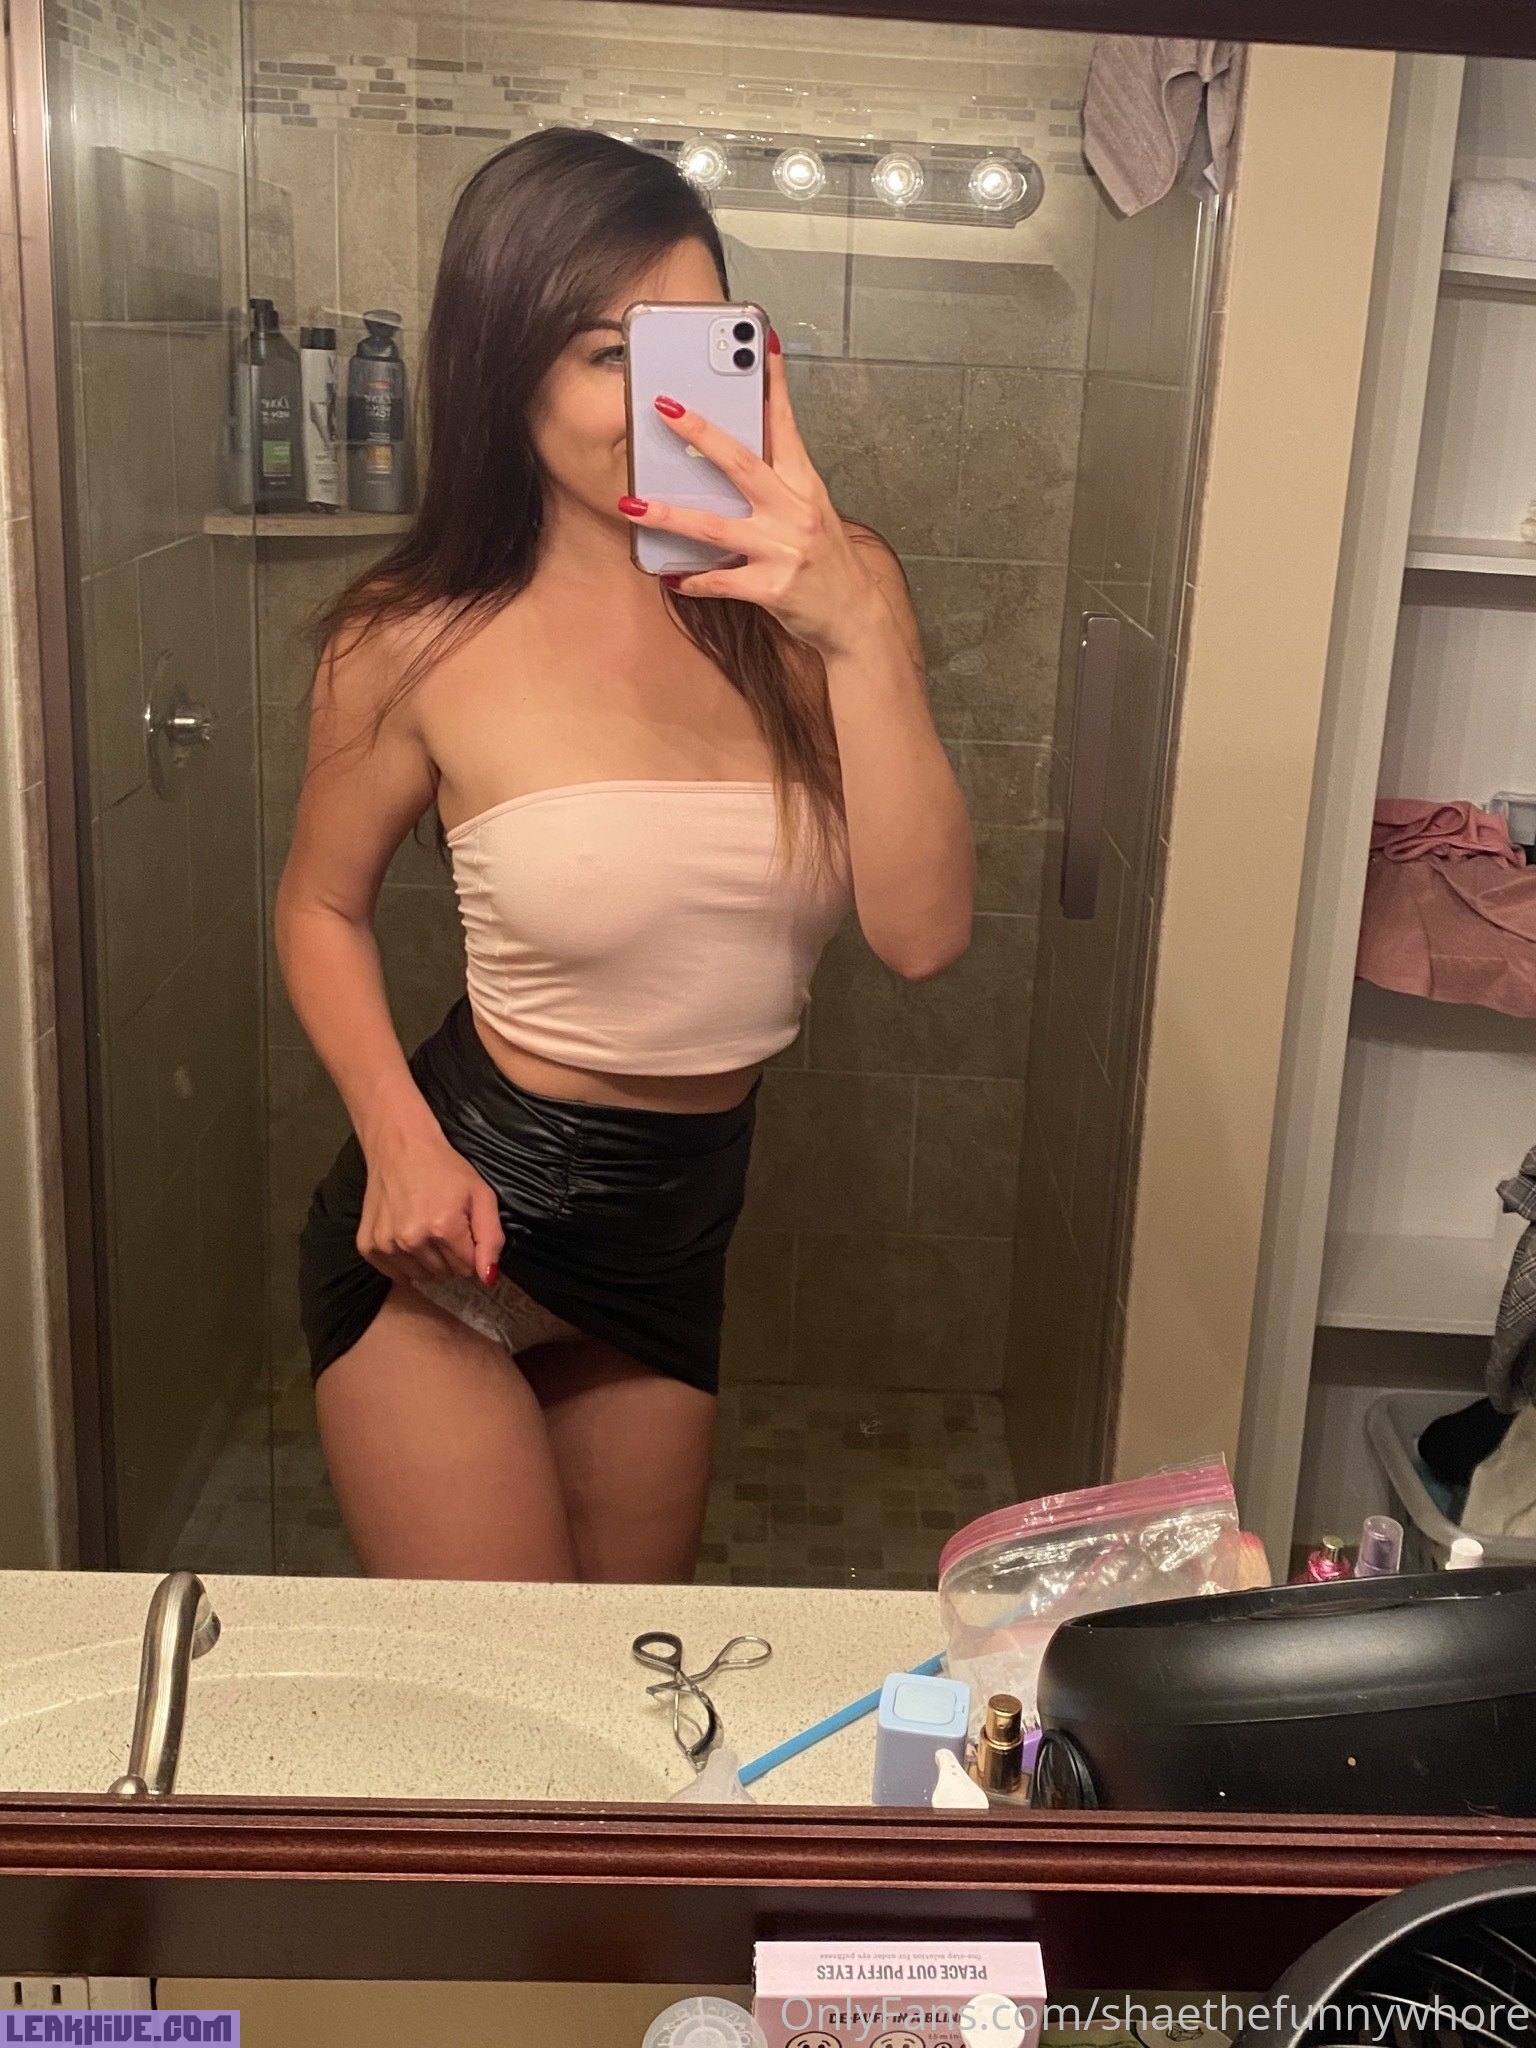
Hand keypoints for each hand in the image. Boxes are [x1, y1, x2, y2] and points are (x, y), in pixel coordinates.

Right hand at [357, 1122, 503, 1290]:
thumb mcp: (481, 1195)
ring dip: (429, 1261)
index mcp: (443, 1228)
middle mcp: (412, 1240)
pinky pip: (396, 1274)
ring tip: (426, 1230)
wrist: (399, 1145)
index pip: (468, 1269)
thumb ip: (491, 1238)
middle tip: (445, 1226)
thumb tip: (488, 1278)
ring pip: (421, 1276)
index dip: (471, 1250)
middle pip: (445, 1274)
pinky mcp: (367, 1246)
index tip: (464, 1229)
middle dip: (451, 1256)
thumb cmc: (444, 1168)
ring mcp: (386, 1244)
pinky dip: (404, 1264)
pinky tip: (407, 1237)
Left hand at [618, 337, 887, 660]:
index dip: (774, 384)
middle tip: (664, 407)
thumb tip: (731, 453)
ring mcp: (784, 550)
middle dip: (701, 432)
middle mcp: (795, 512)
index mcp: (805, 485)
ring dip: (669, 516)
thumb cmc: (827, 561)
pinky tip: (669, 574)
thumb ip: (778, 481)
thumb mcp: (812, 510)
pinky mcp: (773, 588)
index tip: (762, 345)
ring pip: (715, 527)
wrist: (855, 616)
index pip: (787, 425)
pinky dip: (693, 579)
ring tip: (631, 506)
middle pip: (741, 463)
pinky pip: (721, 580)